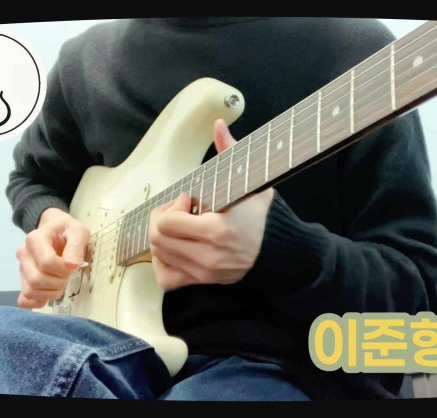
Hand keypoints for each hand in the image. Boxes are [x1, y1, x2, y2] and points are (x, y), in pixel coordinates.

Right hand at [15, 207, 89, 308]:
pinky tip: (50, 293)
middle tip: (67, 276)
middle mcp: (24, 254)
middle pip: (36, 280)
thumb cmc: (67, 231)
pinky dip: (38, 301)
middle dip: (58, 282)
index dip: (63, 269)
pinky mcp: (23, 281)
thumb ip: (76, 246)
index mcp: (35, 239)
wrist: (56, 230)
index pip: (46, 262)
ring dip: (51, 293)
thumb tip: (71, 265)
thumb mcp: (78, 231)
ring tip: (61, 282)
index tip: (71, 266)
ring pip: (30, 291)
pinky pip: (24, 300)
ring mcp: (22, 268)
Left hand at [148, 119, 273, 290]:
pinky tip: (176, 247)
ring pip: (159, 256)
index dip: (172, 206)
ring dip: (164, 237)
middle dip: (163, 219)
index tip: (189, 198)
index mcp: (217, 231)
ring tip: (182, 226)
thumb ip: (231, 152)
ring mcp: (204, 273)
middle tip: (181, 210)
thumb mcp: (251, 181)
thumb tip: (218, 125)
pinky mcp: (202, 282)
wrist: (279, 250)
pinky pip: (166, 279)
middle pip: (157, 239)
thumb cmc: (262, 215)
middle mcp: (208, 256)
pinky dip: (163, 262)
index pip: (167, 224)